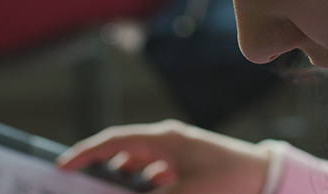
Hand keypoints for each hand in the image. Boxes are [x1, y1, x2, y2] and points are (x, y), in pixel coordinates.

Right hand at [56, 119, 270, 193]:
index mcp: (163, 139)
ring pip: (140, 167)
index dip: (86, 153)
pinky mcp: (188, 165)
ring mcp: (178, 152)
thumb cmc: (228, 180)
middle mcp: (167, 141)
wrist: (265, 177)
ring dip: (126, 183)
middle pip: (124, 154)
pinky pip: (157, 176)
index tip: (62, 167)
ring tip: (112, 193)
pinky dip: (146, 187)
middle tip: (82, 188)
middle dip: (103, 172)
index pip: (114, 141)